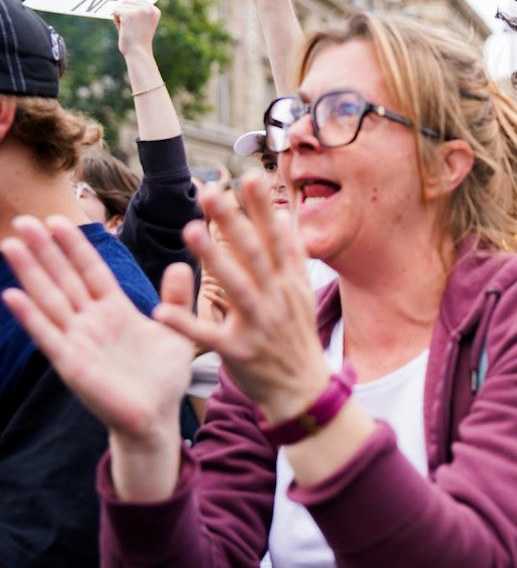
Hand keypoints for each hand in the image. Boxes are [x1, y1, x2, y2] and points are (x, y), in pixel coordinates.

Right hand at [0, 216, 193, 446]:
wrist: (157, 419)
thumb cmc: (163, 378)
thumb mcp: (176, 332)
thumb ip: (176, 299)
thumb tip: (181, 264)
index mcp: (115, 310)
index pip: (91, 271)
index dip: (75, 247)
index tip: (59, 220)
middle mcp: (91, 322)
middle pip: (64, 278)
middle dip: (45, 250)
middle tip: (23, 220)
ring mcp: (79, 341)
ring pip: (50, 300)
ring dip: (30, 273)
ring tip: (10, 245)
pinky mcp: (73, 364)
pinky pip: (48, 336)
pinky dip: (30, 316)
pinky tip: (12, 296)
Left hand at [112, 0, 159, 58]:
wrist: (138, 53)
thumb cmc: (138, 40)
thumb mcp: (142, 22)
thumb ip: (137, 10)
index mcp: (155, 11)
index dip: (131, 11)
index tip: (136, 25)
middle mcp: (149, 9)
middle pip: (127, 0)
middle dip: (125, 13)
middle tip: (132, 27)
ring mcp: (140, 11)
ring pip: (121, 5)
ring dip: (120, 17)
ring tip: (128, 28)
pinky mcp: (129, 14)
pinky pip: (115, 10)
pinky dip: (116, 20)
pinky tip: (124, 29)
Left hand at [154, 174, 329, 422]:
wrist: (303, 390)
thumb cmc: (295, 338)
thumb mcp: (302, 295)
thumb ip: (292, 257)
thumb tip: (284, 216)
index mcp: (290, 283)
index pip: (277, 238)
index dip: (264, 209)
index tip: (250, 177)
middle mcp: (277, 299)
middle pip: (254, 254)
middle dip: (234, 222)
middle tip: (212, 193)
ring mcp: (259, 325)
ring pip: (235, 287)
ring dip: (214, 259)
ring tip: (190, 231)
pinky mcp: (238, 352)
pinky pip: (208, 335)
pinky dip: (185, 323)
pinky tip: (162, 310)